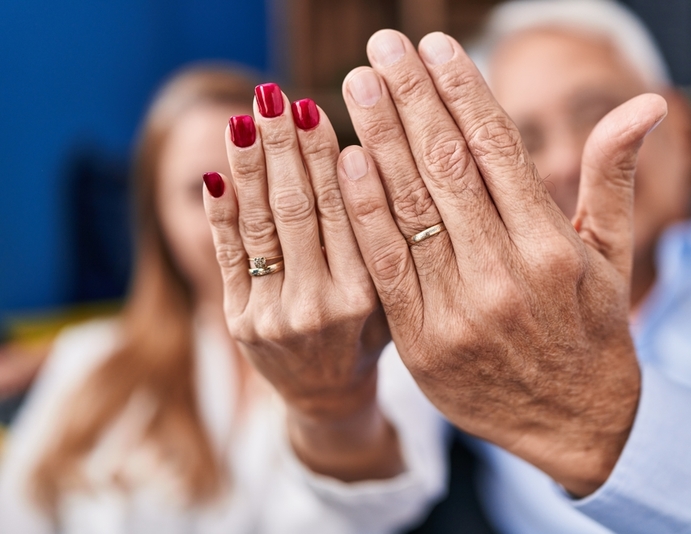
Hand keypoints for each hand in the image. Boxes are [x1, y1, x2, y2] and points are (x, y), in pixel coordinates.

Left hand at [203, 86, 399, 480]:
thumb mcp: (390, 295)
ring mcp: (273, 316)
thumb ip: (381, 241)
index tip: (315, 110)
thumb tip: (362, 159)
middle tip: (274, 97)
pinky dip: (221, 214)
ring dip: (250, 168)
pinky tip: (217, 173)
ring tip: (245, 119)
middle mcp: (317, 306)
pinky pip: (228, 256)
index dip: (325, 157)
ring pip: (261, 226)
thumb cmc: (366, 335)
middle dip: (283, 148)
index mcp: (363, 296)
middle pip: (297, 209)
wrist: (326, 397)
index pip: (341, 211)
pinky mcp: (239, 321)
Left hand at [336, 30, 666, 495]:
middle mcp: (506, 272)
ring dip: (379, 138)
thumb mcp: (613, 254)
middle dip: (412, 97)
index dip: (463, 90)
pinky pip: (387, 264)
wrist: (576, 422)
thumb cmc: (593, 327)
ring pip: (412, 206)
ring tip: (357, 83)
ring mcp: (461, 309)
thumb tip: (647, 101)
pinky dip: (366, 210)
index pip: (497, 148)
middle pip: (447, 165)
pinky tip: (348, 159)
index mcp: (553, 244)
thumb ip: (614, 176)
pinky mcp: (424, 341)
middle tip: (383, 45)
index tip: (434, 45)